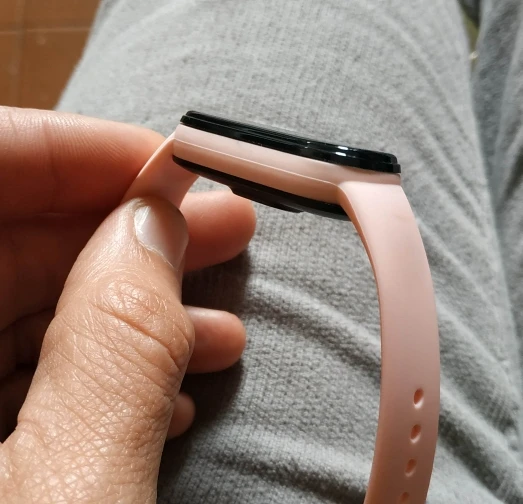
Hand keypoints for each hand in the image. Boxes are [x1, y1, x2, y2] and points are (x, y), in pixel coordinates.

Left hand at [0, 107, 255, 502]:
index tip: (168, 165)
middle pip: (12, 250)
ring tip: (223, 327)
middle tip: (226, 231)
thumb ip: (116, 347)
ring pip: (37, 320)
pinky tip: (176, 392)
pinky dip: (114, 379)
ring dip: (141, 316)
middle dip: (132, 237)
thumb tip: (157, 228)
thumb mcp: (76, 485)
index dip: (72, 156)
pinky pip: (39, 385)